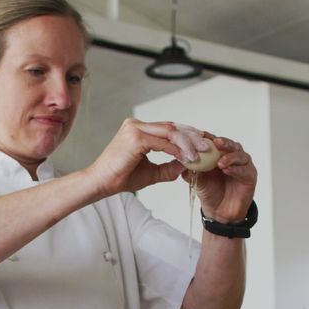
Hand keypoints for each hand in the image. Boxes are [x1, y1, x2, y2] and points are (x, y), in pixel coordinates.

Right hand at [88, 119, 210, 196]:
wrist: (100, 183)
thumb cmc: (120, 177)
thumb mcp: (150, 173)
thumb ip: (168, 167)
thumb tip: (186, 166)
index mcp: (138, 129)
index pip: (168, 128)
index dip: (187, 136)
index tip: (202, 145)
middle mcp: (136, 124)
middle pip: (172, 126)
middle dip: (192, 137)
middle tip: (208, 146)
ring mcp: (135, 128)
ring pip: (170, 132)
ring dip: (188, 144)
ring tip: (201, 154)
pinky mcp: (135, 137)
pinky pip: (163, 143)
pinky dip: (177, 151)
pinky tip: (188, 159)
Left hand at [183, 132, 256, 223]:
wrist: (219, 211)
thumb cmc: (210, 192)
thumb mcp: (197, 179)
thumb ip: (191, 168)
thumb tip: (181, 158)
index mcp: (219, 154)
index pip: (216, 142)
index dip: (209, 137)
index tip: (201, 135)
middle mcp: (233, 157)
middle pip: (231, 144)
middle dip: (223, 142)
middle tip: (216, 143)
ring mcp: (243, 166)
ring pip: (240, 155)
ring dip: (230, 157)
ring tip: (220, 162)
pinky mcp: (250, 176)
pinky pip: (245, 170)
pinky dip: (236, 169)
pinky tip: (227, 170)